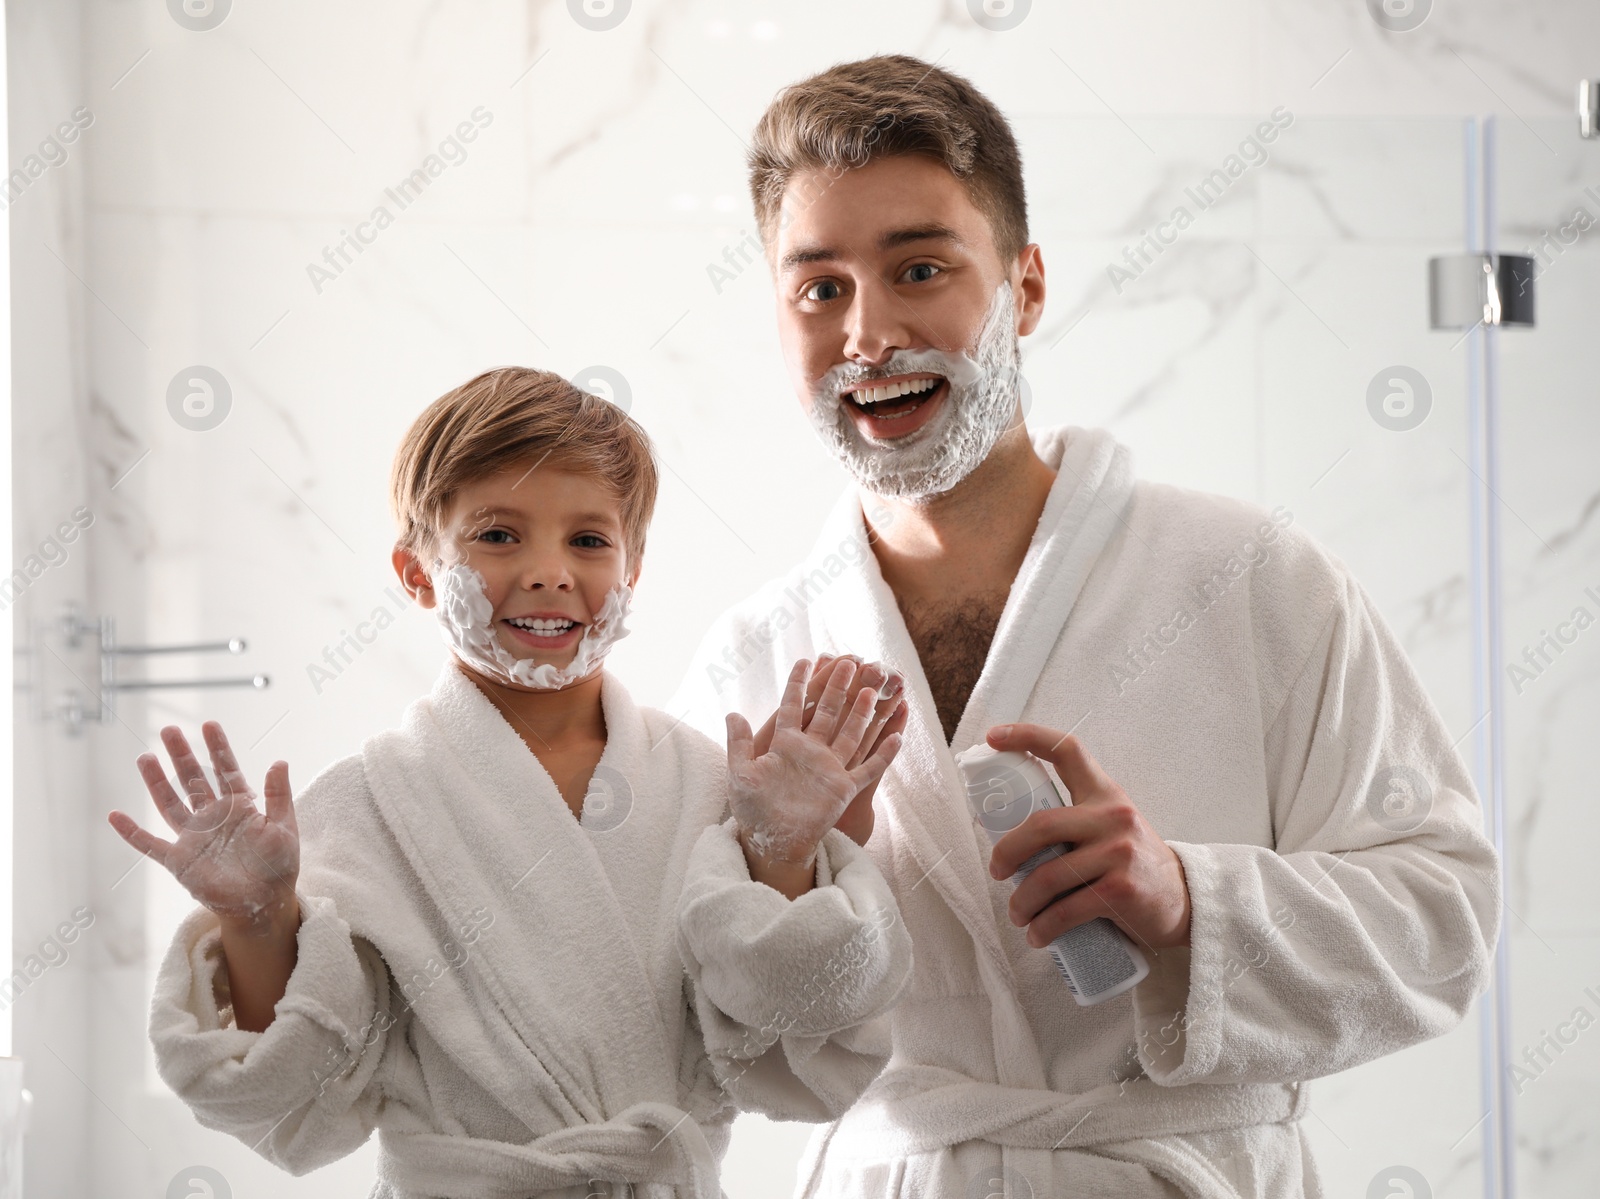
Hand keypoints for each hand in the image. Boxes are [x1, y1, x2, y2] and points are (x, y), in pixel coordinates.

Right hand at [109, 721, 299, 931]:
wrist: (264, 903)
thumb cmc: (279, 866)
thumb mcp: (284, 827)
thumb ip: (279, 795)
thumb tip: (279, 761)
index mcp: (239, 806)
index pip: (226, 770)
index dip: (218, 748)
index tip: (209, 724)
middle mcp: (213, 817)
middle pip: (193, 779)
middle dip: (182, 755)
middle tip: (169, 730)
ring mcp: (193, 837)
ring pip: (170, 803)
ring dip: (157, 782)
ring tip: (145, 758)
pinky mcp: (179, 861)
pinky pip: (150, 844)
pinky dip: (132, 832)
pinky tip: (115, 816)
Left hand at [726, 659, 902, 891]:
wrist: (772, 843)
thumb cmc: (753, 811)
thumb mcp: (740, 775)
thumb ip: (738, 743)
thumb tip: (732, 712)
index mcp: (785, 744)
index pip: (793, 705)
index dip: (799, 683)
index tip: (807, 660)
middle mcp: (810, 751)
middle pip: (827, 712)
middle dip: (838, 687)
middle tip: (850, 662)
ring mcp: (829, 768)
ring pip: (850, 733)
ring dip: (861, 712)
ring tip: (874, 689)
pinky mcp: (844, 788)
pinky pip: (869, 769)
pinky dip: (884, 754)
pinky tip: (897, 736)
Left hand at [984, 723, 1190, 951]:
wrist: (1185, 901)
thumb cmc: (1134, 864)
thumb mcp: (1112, 827)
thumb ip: (1075, 820)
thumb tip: (1011, 832)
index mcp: (1105, 794)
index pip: (1067, 750)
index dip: (1027, 737)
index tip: (993, 738)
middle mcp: (1113, 816)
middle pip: (1040, 825)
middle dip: (1007, 852)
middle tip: (997, 872)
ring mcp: (1118, 853)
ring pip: (1048, 876)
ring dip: (1022, 902)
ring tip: (1018, 915)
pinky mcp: (1121, 890)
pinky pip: (1066, 910)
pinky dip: (1044, 927)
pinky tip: (1038, 935)